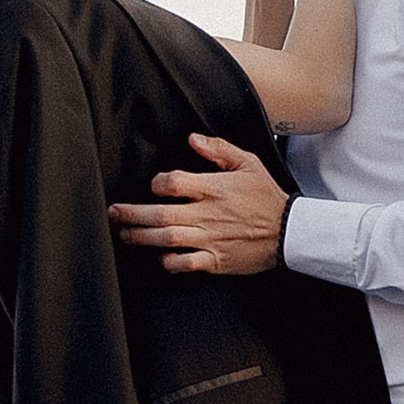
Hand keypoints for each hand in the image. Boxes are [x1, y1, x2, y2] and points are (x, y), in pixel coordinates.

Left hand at [107, 135, 289, 275]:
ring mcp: (210, 239)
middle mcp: (207, 214)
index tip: (154, 186)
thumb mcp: (248, 164)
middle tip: (114, 212)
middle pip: (160, 214)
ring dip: (141, 237)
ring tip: (125, 234)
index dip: (157, 183)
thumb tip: (192, 139)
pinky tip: (160, 258)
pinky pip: (185, 263)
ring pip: (166, 239)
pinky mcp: (215, 260)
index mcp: (213, 189)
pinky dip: (169, 262)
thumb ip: (219, 150)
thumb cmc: (266, 196)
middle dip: (132, 213)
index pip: (173, 183)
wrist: (289, 232)